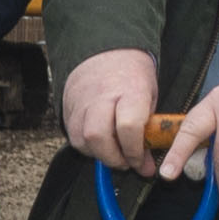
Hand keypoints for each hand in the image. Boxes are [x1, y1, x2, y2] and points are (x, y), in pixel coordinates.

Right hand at [62, 50, 160, 174]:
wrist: (105, 51)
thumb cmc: (132, 76)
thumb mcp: (150, 97)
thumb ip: (149, 132)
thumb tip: (145, 168)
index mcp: (129, 91)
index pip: (128, 127)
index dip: (135, 151)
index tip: (141, 161)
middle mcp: (101, 97)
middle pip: (98, 137)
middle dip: (114, 158)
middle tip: (127, 162)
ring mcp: (81, 103)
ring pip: (83, 140)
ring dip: (100, 155)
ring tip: (114, 153)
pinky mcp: (68, 110)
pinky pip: (74, 138)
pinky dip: (88, 148)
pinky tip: (101, 144)